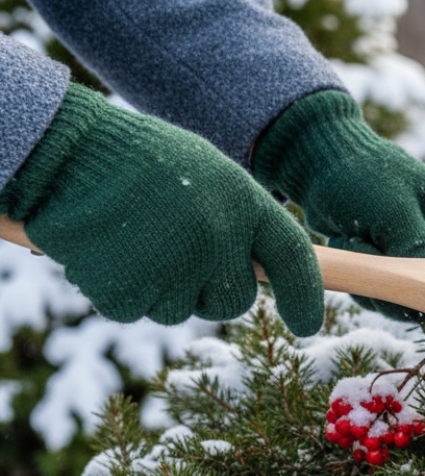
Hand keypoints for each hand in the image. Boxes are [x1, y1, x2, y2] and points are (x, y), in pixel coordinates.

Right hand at [0, 85, 324, 334]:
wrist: (65, 150)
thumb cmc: (138, 158)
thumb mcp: (207, 176)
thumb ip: (237, 221)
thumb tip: (260, 269)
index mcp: (245, 204)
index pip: (294, 260)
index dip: (305, 296)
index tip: (309, 324)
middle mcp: (220, 241)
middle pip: (233, 302)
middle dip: (210, 290)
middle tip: (173, 252)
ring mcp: (174, 270)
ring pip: (178, 309)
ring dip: (157, 287)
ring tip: (132, 237)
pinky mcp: (128, 292)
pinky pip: (132, 309)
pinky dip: (116, 289)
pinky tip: (104, 249)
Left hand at [252, 90, 424, 319]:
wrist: (315, 161)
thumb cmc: (359, 174)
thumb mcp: (392, 210)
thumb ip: (419, 247)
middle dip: (406, 286)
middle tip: (374, 257)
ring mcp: (415, 253)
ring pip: (411, 299)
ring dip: (378, 283)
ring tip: (355, 240)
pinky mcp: (390, 265)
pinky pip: (387, 294)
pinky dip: (363, 281)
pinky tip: (348, 245)